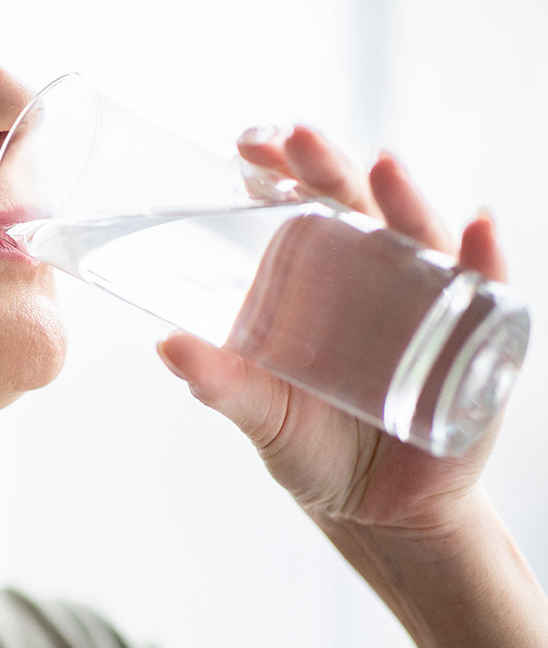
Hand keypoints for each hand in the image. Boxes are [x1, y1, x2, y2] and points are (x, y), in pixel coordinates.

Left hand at [157, 125, 507, 535]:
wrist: (377, 512)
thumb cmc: (314, 447)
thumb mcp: (261, 413)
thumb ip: (219, 381)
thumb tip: (166, 344)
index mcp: (317, 281)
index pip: (301, 208)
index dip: (281, 171)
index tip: (250, 143)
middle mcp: (373, 279)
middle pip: (356, 209)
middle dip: (330, 169)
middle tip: (301, 139)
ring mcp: (425, 305)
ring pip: (419, 237)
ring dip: (405, 200)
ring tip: (385, 168)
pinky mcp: (472, 343)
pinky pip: (486, 291)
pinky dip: (484, 259)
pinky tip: (476, 231)